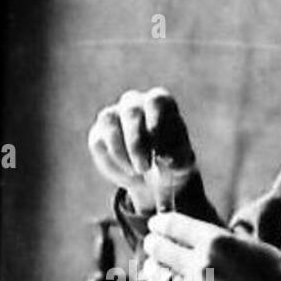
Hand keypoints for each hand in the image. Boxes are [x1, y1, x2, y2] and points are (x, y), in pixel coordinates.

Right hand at [87, 87, 195, 211]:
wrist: (154, 178)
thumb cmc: (171, 163)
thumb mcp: (182, 165)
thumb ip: (178, 160)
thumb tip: (164, 158)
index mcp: (160, 102)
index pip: (155, 101)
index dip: (156, 125)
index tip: (159, 152)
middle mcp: (135, 102)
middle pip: (131, 111)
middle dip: (136, 143)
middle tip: (145, 168)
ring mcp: (113, 115)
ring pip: (109, 121)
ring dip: (121, 152)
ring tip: (136, 173)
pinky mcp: (98, 133)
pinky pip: (98, 143)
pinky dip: (112, 163)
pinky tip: (127, 175)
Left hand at [141, 211, 280, 280]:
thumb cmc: (278, 277)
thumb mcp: (249, 246)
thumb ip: (221, 241)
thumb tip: (196, 238)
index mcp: (216, 240)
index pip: (173, 225)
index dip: (160, 225)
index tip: (156, 226)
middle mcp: (202, 263)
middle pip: (160, 249)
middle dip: (154, 245)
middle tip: (152, 246)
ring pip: (158, 277)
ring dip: (153, 272)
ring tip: (154, 270)